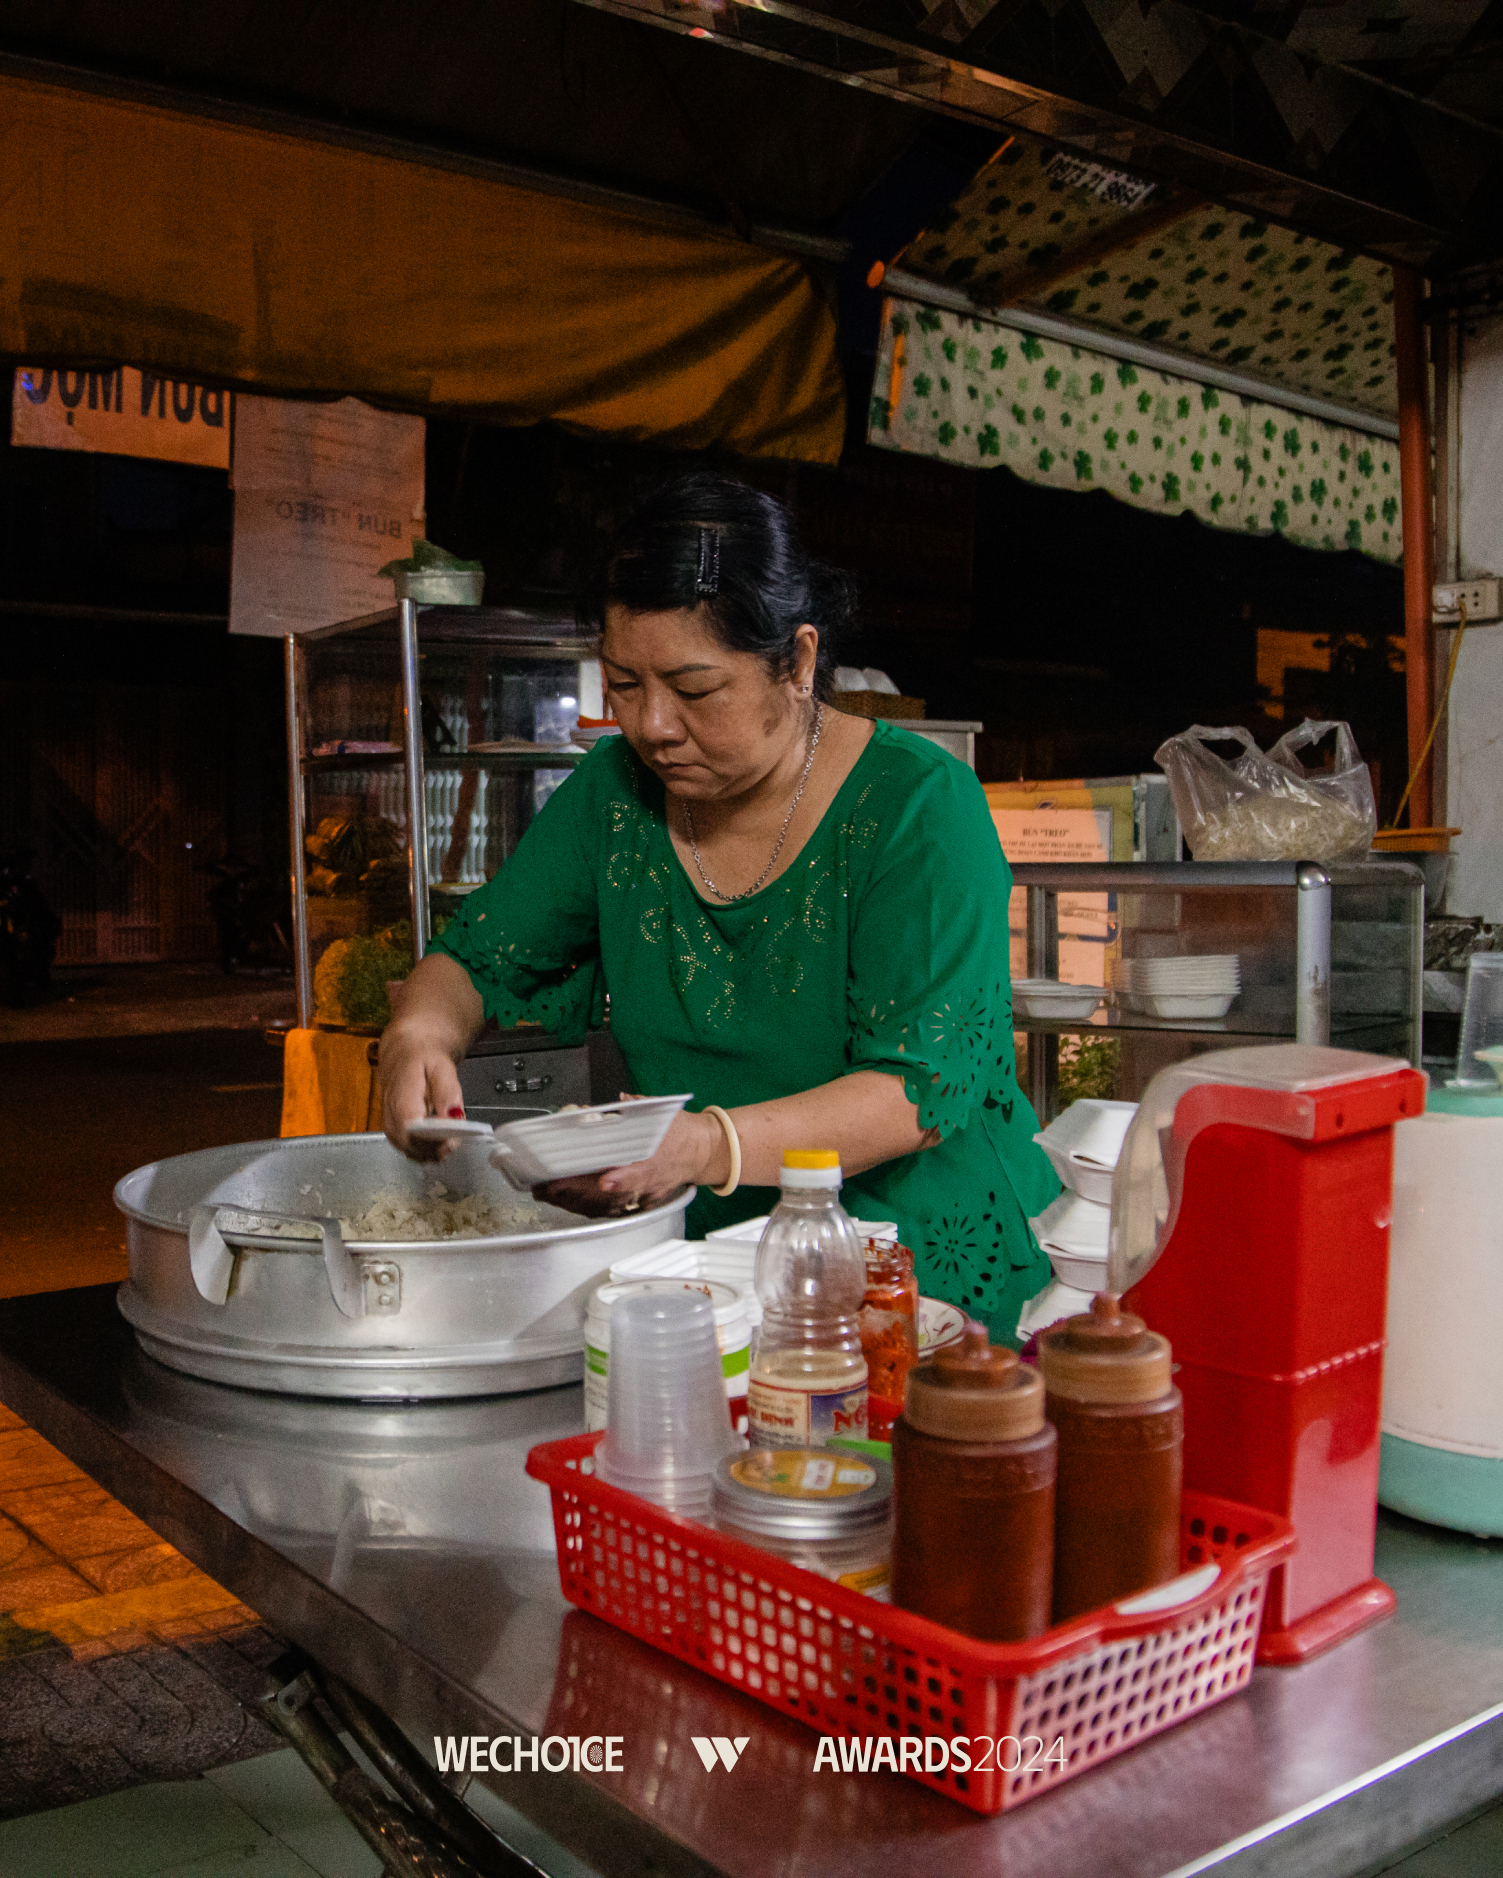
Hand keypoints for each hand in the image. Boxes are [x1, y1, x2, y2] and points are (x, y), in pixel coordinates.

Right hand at [379, 1022, 466, 1160]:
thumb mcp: (442, 1067)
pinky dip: (419, 1150)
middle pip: (407, 1142)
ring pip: (404, 1146)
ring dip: (426, 1152)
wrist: (404, 1050)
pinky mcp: (391, 1125)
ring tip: (445, 1149)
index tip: (450, 1142)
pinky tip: (434, 1148)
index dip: (431, 1141)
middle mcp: (389, 1112)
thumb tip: (454, 1117)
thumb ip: (448, 1092)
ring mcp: (388, 1120)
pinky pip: (403, 1144)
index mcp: (401, 1096)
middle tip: (452, 1147)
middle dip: (431, 1149)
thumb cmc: (423, 1057)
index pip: (411, 1128)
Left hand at [534, 1110, 725, 1215]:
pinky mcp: (639, 1202)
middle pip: (614, 1193)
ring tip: (548, 1193)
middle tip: (550, 1185)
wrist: (701, 1153)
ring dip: (576, 1201)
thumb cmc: (681, 1133)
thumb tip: (622, 1099)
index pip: (640, 1171)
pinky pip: (610, 1210)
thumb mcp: (664, 1112)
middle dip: (579, 1191)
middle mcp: (650, 1181)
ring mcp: (644, 1195)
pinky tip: (567, 1202)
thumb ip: (640, 1106)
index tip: (606, 1181)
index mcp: (657, 1157)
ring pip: (607, 1205)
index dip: (623, 1179)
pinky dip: (587, 1207)